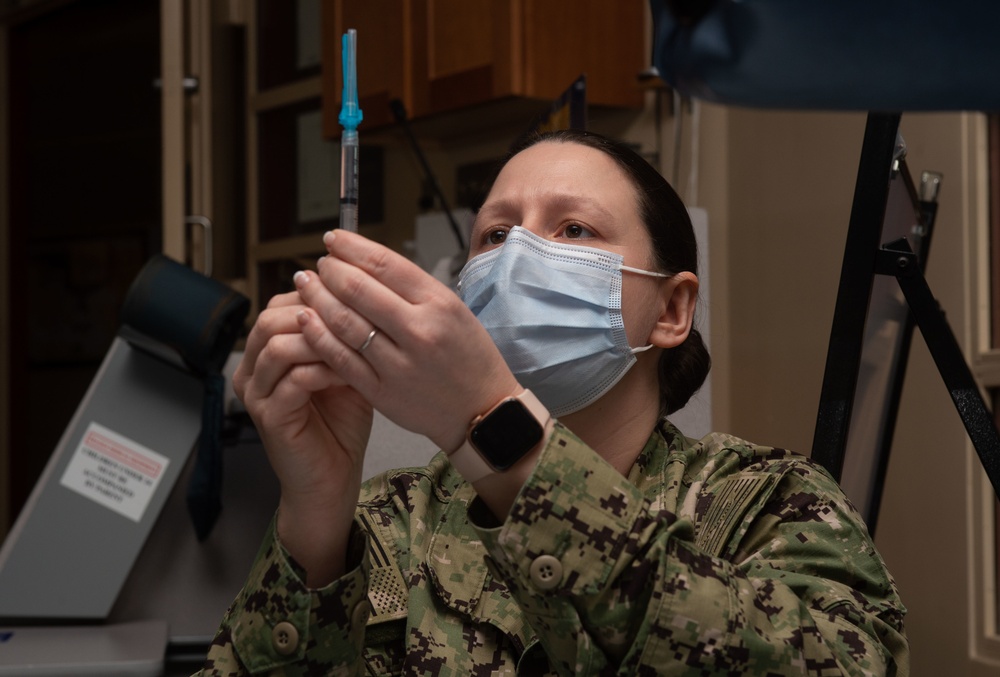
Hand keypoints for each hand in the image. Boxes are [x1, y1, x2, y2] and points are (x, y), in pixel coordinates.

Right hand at [234, 290, 372, 583]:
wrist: (332, 481)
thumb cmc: (340, 426)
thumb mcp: (345, 370)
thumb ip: (343, 336)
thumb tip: (360, 294)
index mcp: (265, 354)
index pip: (281, 306)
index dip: (318, 297)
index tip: (356, 297)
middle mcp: (252, 370)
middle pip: (272, 318)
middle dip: (317, 313)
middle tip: (356, 316)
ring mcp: (255, 394)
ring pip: (278, 345)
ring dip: (322, 340)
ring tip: (356, 343)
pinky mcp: (268, 417)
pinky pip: (294, 379)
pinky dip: (325, 370)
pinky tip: (351, 373)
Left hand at [292, 230, 521, 454]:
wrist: (482, 411)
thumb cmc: (468, 357)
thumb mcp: (454, 311)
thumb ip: (413, 289)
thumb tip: (366, 262)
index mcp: (439, 304)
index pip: (385, 264)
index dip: (351, 247)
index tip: (333, 238)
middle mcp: (419, 331)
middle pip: (358, 289)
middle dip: (330, 270)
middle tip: (319, 264)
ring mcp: (399, 364)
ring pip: (344, 322)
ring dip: (317, 298)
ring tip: (306, 285)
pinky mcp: (382, 392)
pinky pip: (340, 358)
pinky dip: (318, 335)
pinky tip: (306, 319)